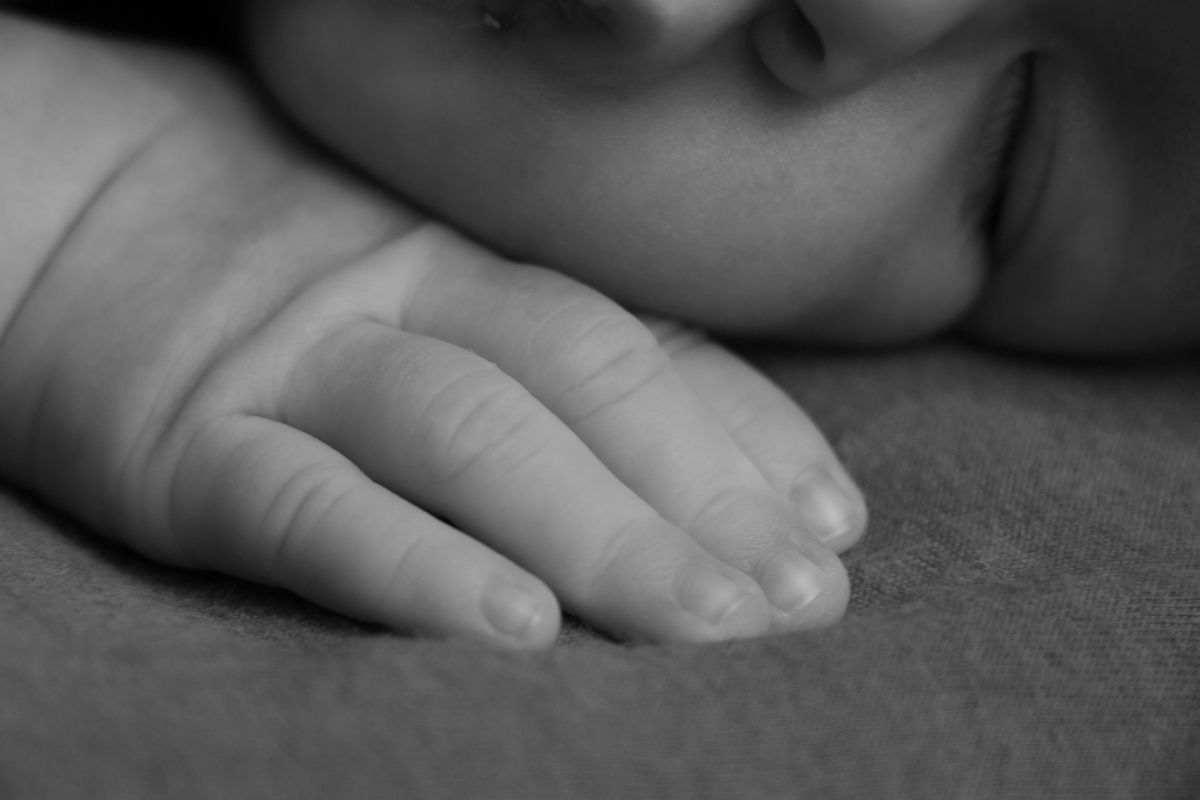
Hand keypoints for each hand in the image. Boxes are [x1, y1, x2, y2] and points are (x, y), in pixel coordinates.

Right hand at [0, 51, 864, 647]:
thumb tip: (709, 461)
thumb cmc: (276, 292)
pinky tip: (510, 631)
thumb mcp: (424, 308)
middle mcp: (406, 300)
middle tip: (797, 601)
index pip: (641, 349)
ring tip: (701, 623)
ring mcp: (296, 365)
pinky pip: (305, 507)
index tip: (830, 528)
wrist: (65, 219)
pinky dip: (413, 566)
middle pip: (581, 381)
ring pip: (468, 435)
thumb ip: (547, 370)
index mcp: (475, 267)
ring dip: (595, 532)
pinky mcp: (181, 448)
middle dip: (700, 494)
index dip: (748, 436)